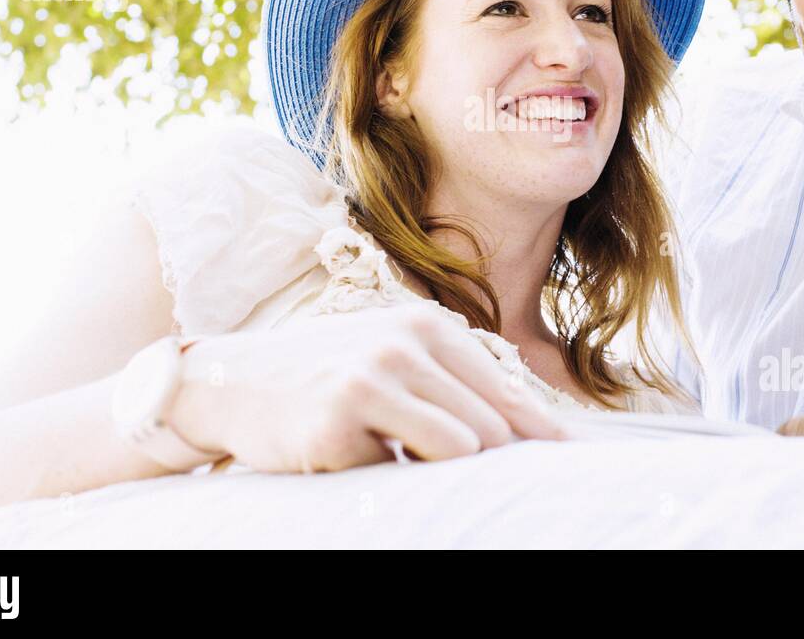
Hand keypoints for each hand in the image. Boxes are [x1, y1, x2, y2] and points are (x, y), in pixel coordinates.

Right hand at [170, 303, 567, 473]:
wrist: (230, 381)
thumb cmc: (324, 377)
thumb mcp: (392, 361)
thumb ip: (454, 387)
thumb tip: (537, 436)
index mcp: (428, 327)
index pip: (507, 393)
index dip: (542, 436)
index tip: (574, 464)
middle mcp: (405, 343)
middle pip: (492, 427)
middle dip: (490, 461)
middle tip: (469, 474)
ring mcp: (373, 376)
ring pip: (462, 446)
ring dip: (440, 469)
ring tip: (399, 456)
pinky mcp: (340, 418)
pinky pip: (404, 467)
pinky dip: (388, 475)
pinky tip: (353, 454)